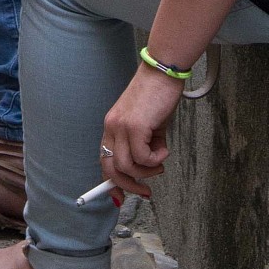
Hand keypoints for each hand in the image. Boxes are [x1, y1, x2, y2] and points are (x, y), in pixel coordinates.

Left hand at [100, 61, 185, 196]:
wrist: (163, 72)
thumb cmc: (157, 96)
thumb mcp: (147, 125)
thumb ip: (142, 144)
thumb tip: (147, 167)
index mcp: (112, 126)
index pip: (104, 160)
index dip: (110, 182)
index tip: (119, 196)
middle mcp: (112, 127)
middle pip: (111, 168)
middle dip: (129, 186)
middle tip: (146, 191)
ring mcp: (121, 127)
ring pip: (127, 166)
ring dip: (147, 171)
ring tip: (160, 162)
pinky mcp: (135, 126)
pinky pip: (142, 157)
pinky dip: (156, 159)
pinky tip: (164, 147)